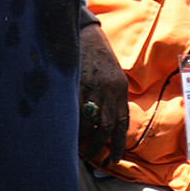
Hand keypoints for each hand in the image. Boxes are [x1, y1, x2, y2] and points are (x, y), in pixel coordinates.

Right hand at [77, 21, 128, 169]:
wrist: (85, 32)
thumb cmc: (98, 55)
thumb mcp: (113, 74)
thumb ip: (112, 96)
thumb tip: (106, 122)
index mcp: (120, 88)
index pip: (122, 122)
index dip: (117, 143)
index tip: (113, 158)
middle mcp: (109, 89)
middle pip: (106, 125)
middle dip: (99, 145)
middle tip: (92, 157)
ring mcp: (93, 86)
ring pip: (90, 120)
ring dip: (84, 138)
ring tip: (78, 148)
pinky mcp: (77, 82)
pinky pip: (75, 108)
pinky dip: (72, 123)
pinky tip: (68, 131)